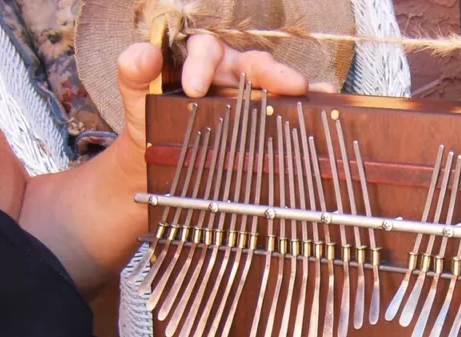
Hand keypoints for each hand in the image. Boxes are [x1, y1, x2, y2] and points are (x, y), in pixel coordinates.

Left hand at [114, 33, 334, 157]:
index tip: (193, 87)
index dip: (203, 62)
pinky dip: (310, 105)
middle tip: (285, 84)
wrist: (157, 164)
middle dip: (271, 72)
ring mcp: (252, 99)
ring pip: (277, 84)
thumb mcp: (135, 98)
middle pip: (255, 63)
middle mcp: (232, 74)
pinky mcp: (265, 121)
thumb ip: (133, 73)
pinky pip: (290, 108)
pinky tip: (326, 106)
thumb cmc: (149, 125)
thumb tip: (144, 54)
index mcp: (202, 61)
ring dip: (296, 87)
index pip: (207, 48)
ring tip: (311, 93)